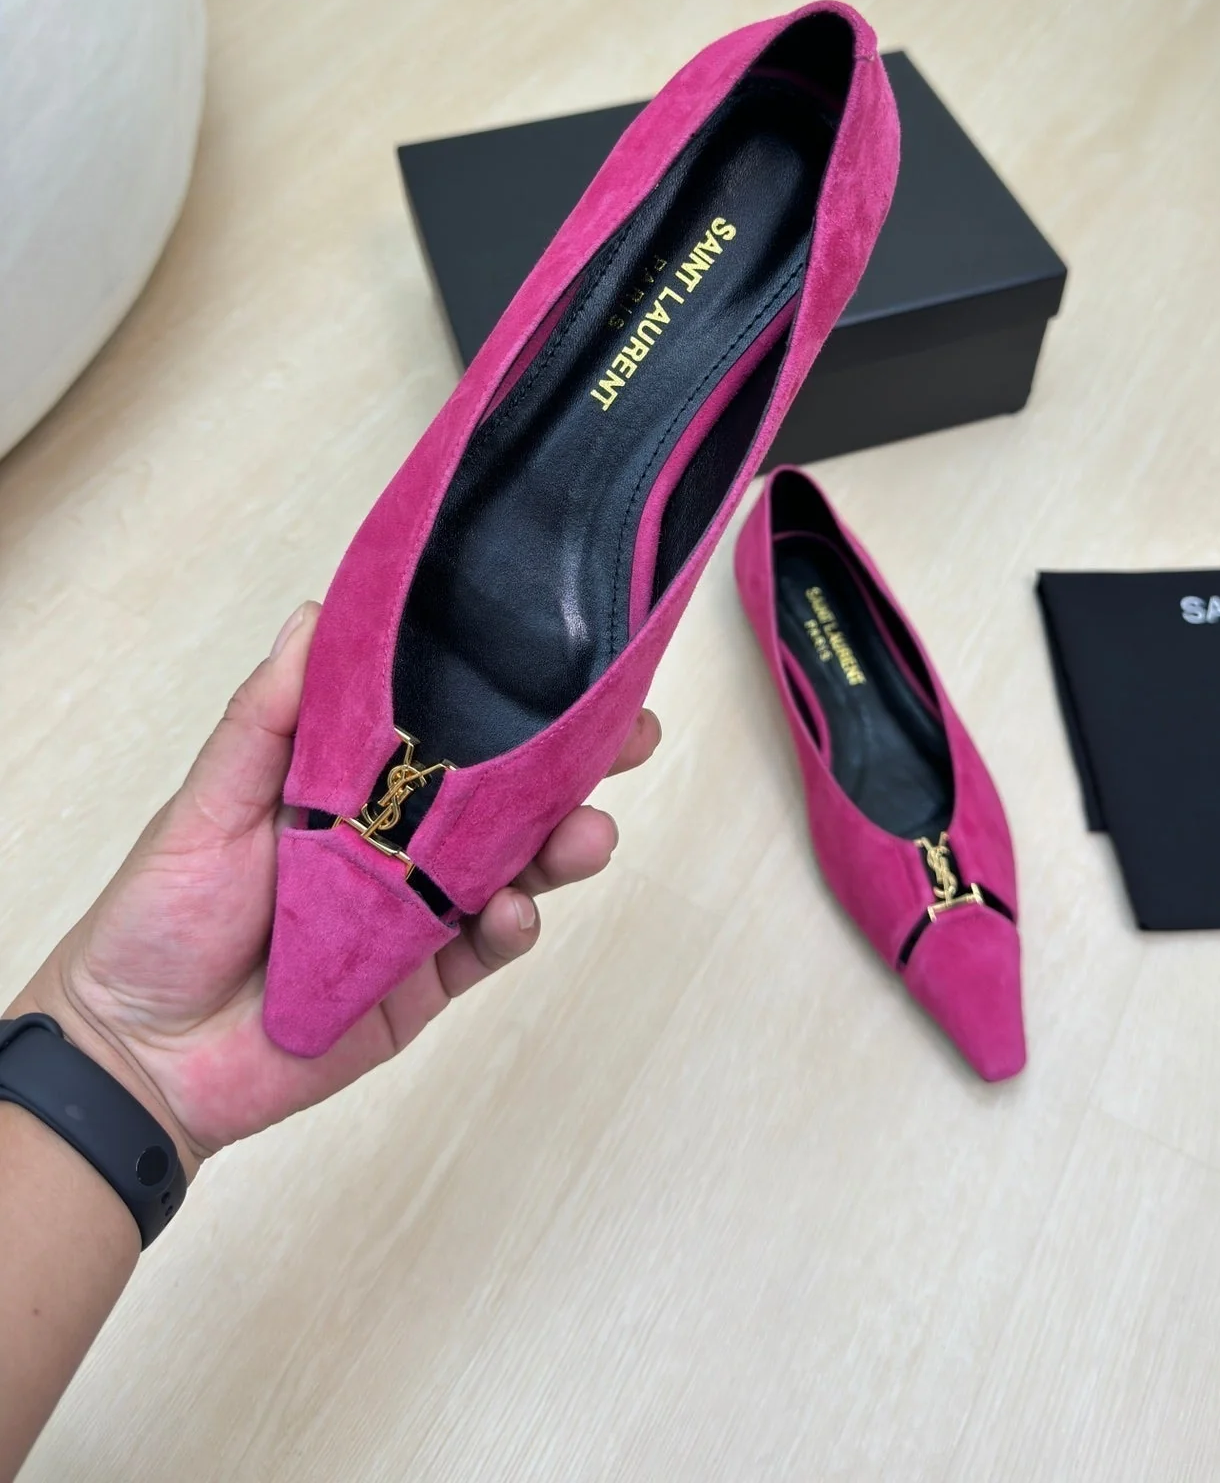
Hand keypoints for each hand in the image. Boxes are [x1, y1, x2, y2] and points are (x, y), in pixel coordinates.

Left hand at [8, 604, 659, 1178]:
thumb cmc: (157, 918)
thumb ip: (266, 719)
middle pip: (504, 793)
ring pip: (514, 867)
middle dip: (573, 766)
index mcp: (351, 781)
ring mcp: (416, 911)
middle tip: (630, 739)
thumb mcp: (207, 802)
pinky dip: (512, 926)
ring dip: (562, 846)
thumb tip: (315, 615)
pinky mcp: (422, 981)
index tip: (573, 659)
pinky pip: (486, 947)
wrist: (136, 1057)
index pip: (448, 724)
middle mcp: (397, 837)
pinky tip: (516, 912)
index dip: (511, 695)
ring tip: (588, 834)